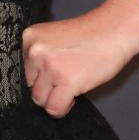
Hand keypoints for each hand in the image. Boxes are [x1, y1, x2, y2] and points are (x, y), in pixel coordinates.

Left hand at [22, 0, 138, 117]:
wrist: (113, 30)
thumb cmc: (88, 35)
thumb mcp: (53, 39)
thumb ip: (40, 57)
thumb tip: (34, 85)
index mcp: (30, 38)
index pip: (25, 71)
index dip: (42, 76)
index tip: (57, 71)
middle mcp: (34, 51)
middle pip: (31, 87)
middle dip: (48, 88)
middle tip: (67, 79)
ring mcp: (49, 66)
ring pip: (41, 100)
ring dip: (56, 99)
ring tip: (71, 86)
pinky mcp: (65, 81)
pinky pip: (55, 108)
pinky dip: (64, 108)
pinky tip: (74, 96)